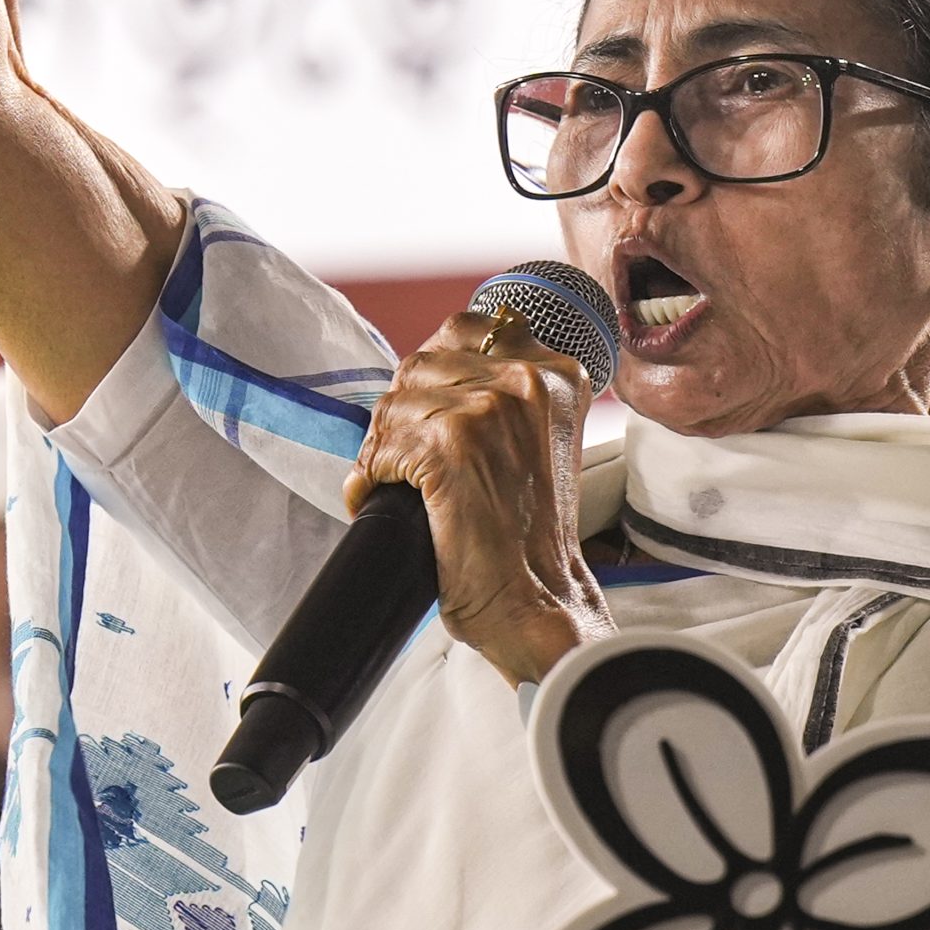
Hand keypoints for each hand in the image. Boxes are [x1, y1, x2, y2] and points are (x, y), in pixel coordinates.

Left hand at [344, 309, 613, 688]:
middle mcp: (528, 377)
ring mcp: (490, 407)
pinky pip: (384, 445)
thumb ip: (499, 395)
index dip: (434, 373)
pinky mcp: (453, 443)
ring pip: (396, 403)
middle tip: (403, 462)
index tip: (428, 416)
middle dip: (401, 413)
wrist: (540, 600)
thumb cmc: (529, 532)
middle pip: (421, 363)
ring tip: (398, 485)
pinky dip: (372, 475)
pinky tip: (387, 498)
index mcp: (556, 372)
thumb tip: (423, 374)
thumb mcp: (534, 438)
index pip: (467, 329)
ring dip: (383, 448)